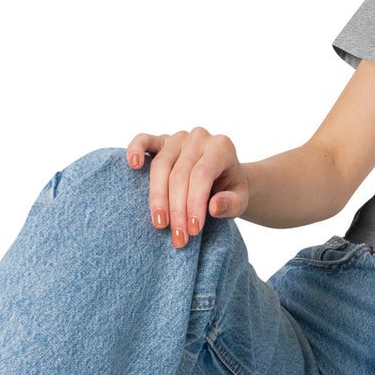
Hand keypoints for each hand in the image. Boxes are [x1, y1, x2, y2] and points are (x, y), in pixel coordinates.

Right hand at [125, 129, 250, 247]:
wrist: (223, 177)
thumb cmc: (230, 189)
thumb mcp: (240, 200)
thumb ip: (233, 204)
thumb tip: (214, 207)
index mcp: (221, 147)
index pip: (202, 175)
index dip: (194, 203)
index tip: (193, 230)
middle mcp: (199, 138)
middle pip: (179, 174)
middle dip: (177, 209)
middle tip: (178, 237)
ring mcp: (178, 137)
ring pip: (160, 165)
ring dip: (158, 198)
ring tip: (160, 224)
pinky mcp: (161, 140)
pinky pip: (144, 140)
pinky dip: (135, 150)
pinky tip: (133, 166)